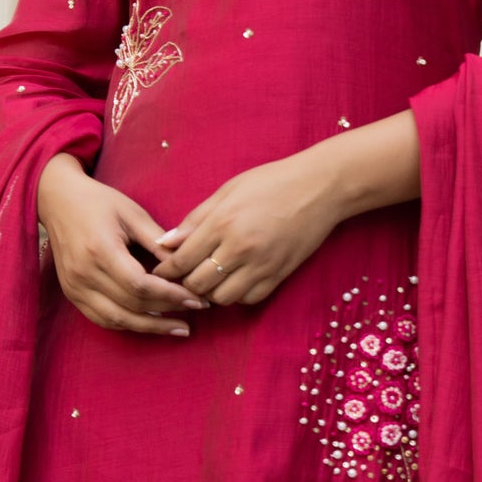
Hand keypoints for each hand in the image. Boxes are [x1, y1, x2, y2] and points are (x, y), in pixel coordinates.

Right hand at [37, 156, 206, 337]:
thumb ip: (158, 242)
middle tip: (195, 311)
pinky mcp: (71, 293)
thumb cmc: (98, 202)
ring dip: (150, 327)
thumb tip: (186, 265)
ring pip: (117, 319)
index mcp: (100, 250)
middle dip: (167, 311)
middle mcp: (84, 274)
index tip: (196, 299)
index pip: (140, 285)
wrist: (57, 200)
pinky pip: (102, 319)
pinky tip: (149, 323)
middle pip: (131, 305)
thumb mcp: (133, 214)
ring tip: (178, 328)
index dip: (170, 296)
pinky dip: (128, 324)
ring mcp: (74, 287)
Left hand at [154, 112, 421, 310]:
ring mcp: (262, 265)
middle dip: (185, 283)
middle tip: (184, 276)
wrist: (320, 188)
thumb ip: (195, 219)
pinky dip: (237, 295)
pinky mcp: (279, 275)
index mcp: (223, 223)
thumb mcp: (228, 191)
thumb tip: (165, 242)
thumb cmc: (272, 182)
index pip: (181, 260)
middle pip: (197, 284)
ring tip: (210, 278)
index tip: (161, 271)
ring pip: (222, 298)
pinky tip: (234, 281)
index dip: (166, 270)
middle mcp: (240, 248)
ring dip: (211, 292)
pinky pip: (249, 299)